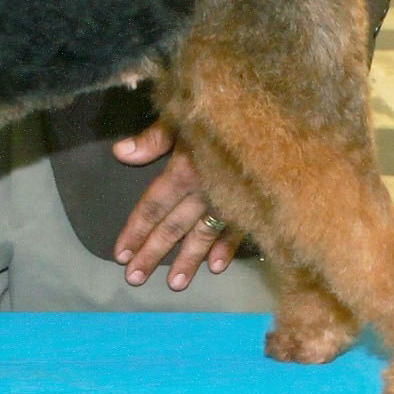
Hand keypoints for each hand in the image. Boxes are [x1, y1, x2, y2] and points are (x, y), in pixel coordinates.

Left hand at [111, 119, 243, 290]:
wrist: (273, 116)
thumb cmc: (221, 109)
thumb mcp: (182, 114)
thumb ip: (154, 138)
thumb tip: (120, 153)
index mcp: (184, 170)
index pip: (153, 205)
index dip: (136, 229)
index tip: (120, 254)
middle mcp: (204, 191)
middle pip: (172, 227)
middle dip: (152, 253)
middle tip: (134, 279)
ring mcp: (230, 201)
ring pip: (203, 236)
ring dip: (188, 261)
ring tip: (174, 284)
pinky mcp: (253, 203)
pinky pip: (237, 230)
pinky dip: (226, 249)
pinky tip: (217, 267)